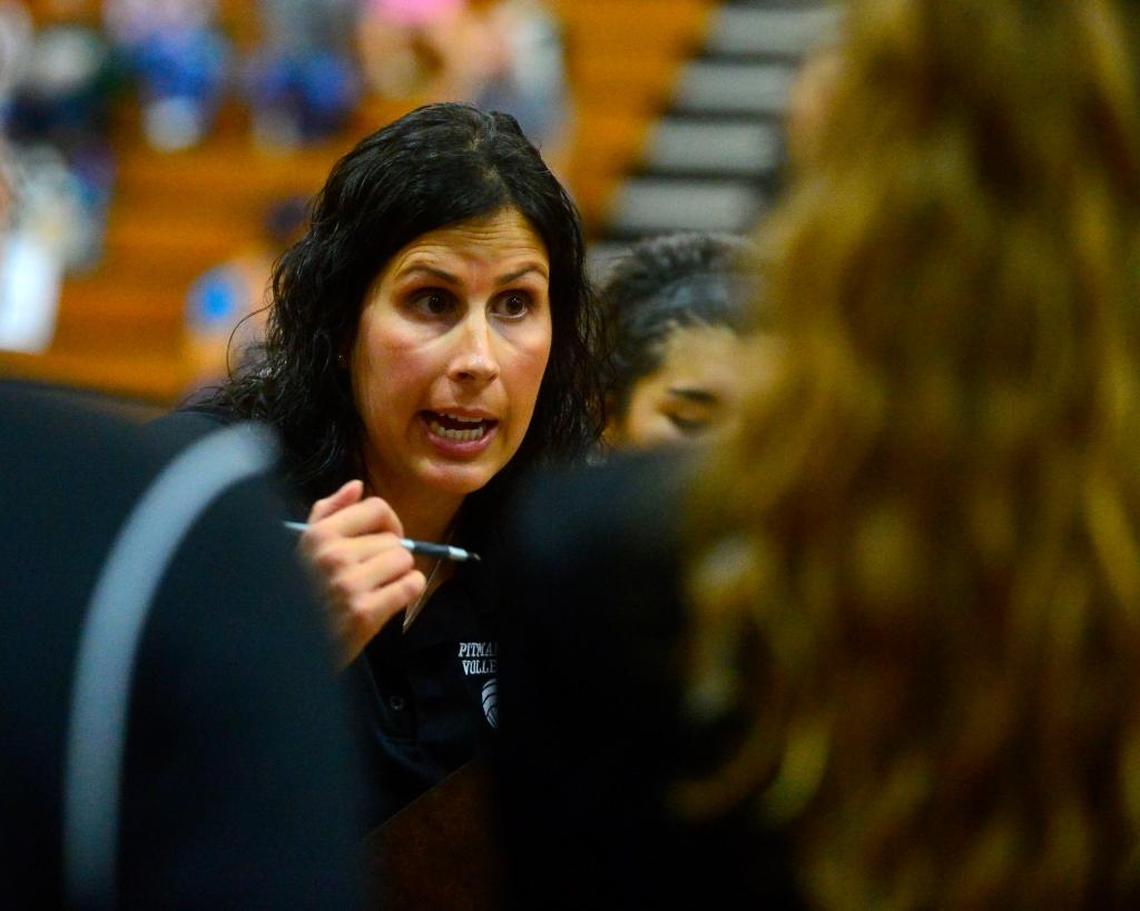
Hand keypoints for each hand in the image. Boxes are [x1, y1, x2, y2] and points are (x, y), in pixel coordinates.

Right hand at [299, 480, 425, 667]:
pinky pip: (411, 585)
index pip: (376, 508)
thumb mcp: (303, 548)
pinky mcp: (365, 614)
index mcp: (319, 536)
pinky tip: (391, 598)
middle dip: (389, 555)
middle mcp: (334, 556)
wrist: (284, 647)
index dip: (388, 522)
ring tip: (379, 587)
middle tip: (375, 573)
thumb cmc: (299, 595)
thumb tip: (356, 486)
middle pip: (394, 539)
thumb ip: (327, 513)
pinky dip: (408, 591)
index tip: (384, 537)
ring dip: (399, 574)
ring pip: (404, 560)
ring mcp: (350, 585)